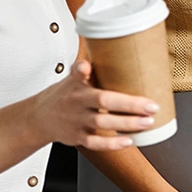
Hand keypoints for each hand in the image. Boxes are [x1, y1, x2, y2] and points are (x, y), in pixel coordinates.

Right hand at [29, 61, 159, 150]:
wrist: (39, 118)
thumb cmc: (65, 94)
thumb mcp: (73, 78)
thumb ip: (93, 68)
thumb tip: (115, 48)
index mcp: (76, 83)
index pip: (77, 73)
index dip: (82, 69)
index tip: (86, 67)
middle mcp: (76, 101)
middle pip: (102, 101)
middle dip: (129, 104)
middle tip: (151, 106)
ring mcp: (76, 120)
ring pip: (102, 122)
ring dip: (127, 124)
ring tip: (147, 122)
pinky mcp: (77, 137)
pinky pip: (95, 142)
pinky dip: (112, 144)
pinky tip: (129, 141)